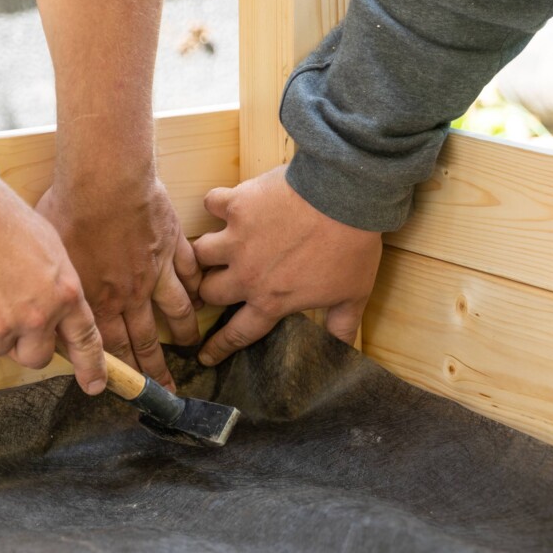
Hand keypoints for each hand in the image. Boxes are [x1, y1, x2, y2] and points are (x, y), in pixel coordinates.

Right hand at [0, 182, 107, 393]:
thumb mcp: (45, 245)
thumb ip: (54, 284)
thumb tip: (55, 308)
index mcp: (62, 293)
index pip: (85, 340)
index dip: (91, 367)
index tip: (94, 385)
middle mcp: (34, 317)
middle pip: (37, 357)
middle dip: (27, 345)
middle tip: (11, 318)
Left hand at [37, 168, 199, 390]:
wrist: (105, 181)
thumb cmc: (70, 212)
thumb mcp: (52, 259)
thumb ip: (59, 291)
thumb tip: (54, 315)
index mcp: (99, 300)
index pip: (113, 348)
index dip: (124, 374)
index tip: (133, 391)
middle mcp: (130, 294)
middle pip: (147, 339)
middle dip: (157, 369)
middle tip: (168, 391)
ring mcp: (156, 271)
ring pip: (176, 311)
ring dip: (185, 331)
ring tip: (191, 346)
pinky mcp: (173, 245)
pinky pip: (191, 273)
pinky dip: (199, 288)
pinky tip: (202, 297)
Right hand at [191, 165, 382, 365]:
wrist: (345, 196)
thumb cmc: (351, 247)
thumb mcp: (353, 294)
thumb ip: (342, 325)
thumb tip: (343, 350)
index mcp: (271, 300)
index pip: (238, 333)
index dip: (219, 347)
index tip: (204, 356)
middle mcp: (247, 274)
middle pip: (209, 292)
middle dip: (209, 291)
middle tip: (211, 286)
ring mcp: (238, 238)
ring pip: (199, 253)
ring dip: (205, 252)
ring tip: (211, 249)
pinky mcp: (237, 204)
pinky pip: (211, 204)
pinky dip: (216, 204)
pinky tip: (224, 205)